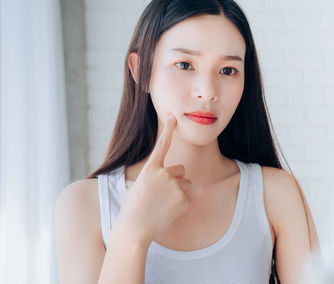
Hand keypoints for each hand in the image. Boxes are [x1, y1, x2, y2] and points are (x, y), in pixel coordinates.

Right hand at [111, 113, 190, 245]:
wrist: (134, 231)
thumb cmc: (130, 210)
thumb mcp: (134, 188)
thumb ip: (145, 179)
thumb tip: (142, 180)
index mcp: (150, 168)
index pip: (162, 145)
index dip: (168, 129)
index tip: (173, 117)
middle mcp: (163, 173)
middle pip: (180, 169)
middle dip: (175, 179)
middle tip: (162, 193)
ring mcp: (174, 186)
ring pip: (186, 183)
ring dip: (178, 191)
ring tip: (163, 204)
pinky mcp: (183, 199)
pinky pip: (188, 197)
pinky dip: (181, 205)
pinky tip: (168, 211)